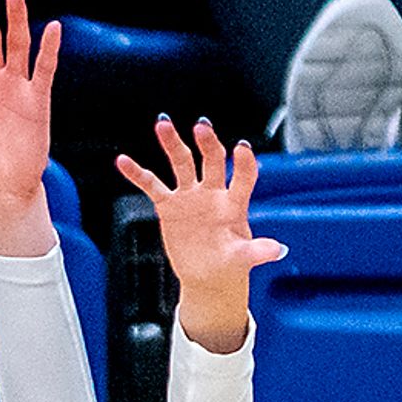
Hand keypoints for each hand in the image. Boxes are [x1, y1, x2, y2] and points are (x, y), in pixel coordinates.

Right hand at [116, 117, 285, 354]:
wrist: (208, 277)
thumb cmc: (230, 264)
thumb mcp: (244, 259)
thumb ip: (258, 252)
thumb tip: (278, 251)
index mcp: (235, 203)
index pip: (243, 177)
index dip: (244, 163)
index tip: (243, 148)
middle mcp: (213, 193)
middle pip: (210, 160)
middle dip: (207, 143)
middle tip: (201, 127)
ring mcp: (190, 196)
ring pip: (181, 163)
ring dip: (172, 143)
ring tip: (163, 124)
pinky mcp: (169, 205)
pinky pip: (152, 185)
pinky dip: (138, 173)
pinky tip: (123, 161)